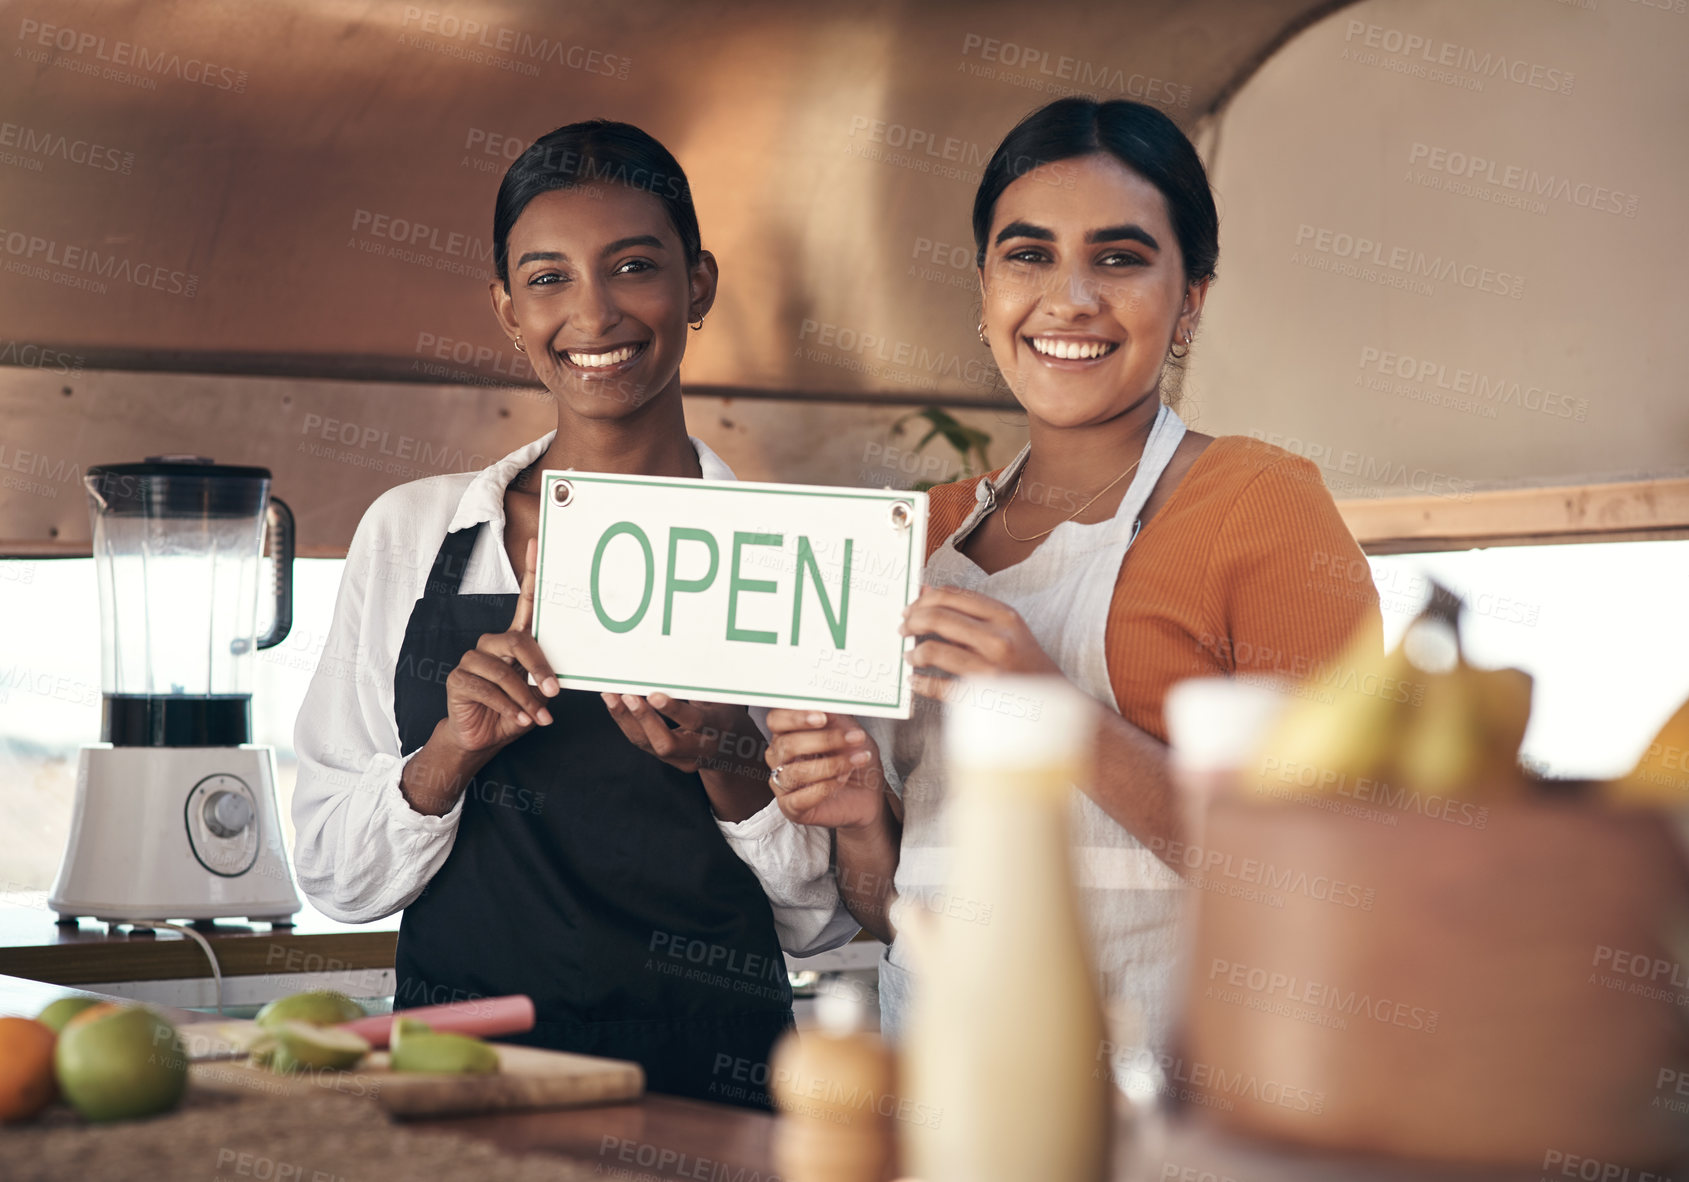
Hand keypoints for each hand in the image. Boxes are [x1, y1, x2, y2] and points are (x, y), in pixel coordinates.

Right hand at [439, 536, 560, 754]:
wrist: (483, 737)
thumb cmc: (514, 710)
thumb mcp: (538, 693)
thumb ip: (549, 677)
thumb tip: (569, 675)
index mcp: (515, 640)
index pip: (525, 600)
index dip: (530, 572)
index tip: (537, 543)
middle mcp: (493, 643)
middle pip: (519, 641)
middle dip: (539, 668)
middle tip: (554, 692)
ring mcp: (473, 659)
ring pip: (504, 671)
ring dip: (524, 697)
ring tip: (537, 717)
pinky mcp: (458, 678)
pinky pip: (487, 689)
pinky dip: (507, 707)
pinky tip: (517, 719)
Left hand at [601, 692, 758, 775]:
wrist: (737, 752)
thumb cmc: (727, 715)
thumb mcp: (725, 698)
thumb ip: (705, 684)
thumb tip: (680, 657)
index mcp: (720, 727)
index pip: (696, 722)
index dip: (674, 710)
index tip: (654, 695)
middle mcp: (702, 748)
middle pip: (667, 743)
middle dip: (644, 719)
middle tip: (627, 696)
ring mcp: (685, 759)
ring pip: (649, 745)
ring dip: (627, 720)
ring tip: (611, 696)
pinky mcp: (670, 761)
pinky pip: (644, 743)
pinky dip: (627, 723)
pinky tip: (616, 705)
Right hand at [763, 710, 888, 829]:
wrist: (868, 794)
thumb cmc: (853, 760)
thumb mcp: (849, 732)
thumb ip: (835, 717)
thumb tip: (826, 703)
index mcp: (788, 733)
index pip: (776, 720)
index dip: (795, 717)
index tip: (822, 717)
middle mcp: (780, 758)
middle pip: (787, 745)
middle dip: (824, 740)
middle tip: (852, 738)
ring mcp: (783, 783)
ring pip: (795, 772)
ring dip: (831, 765)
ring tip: (854, 761)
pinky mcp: (790, 807)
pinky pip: (800, 798)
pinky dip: (825, 788)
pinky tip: (841, 780)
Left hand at [900, 583, 1062, 698]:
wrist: (1057, 704)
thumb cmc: (1027, 663)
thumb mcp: (1007, 628)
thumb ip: (968, 609)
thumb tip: (926, 589)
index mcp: (1004, 616)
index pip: (951, 596)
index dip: (923, 600)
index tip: (911, 608)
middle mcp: (998, 639)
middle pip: (938, 618)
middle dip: (912, 621)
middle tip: (903, 628)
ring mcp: (990, 669)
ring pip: (934, 651)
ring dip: (914, 653)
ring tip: (910, 656)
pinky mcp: (981, 697)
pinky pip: (939, 687)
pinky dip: (921, 683)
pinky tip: (916, 681)